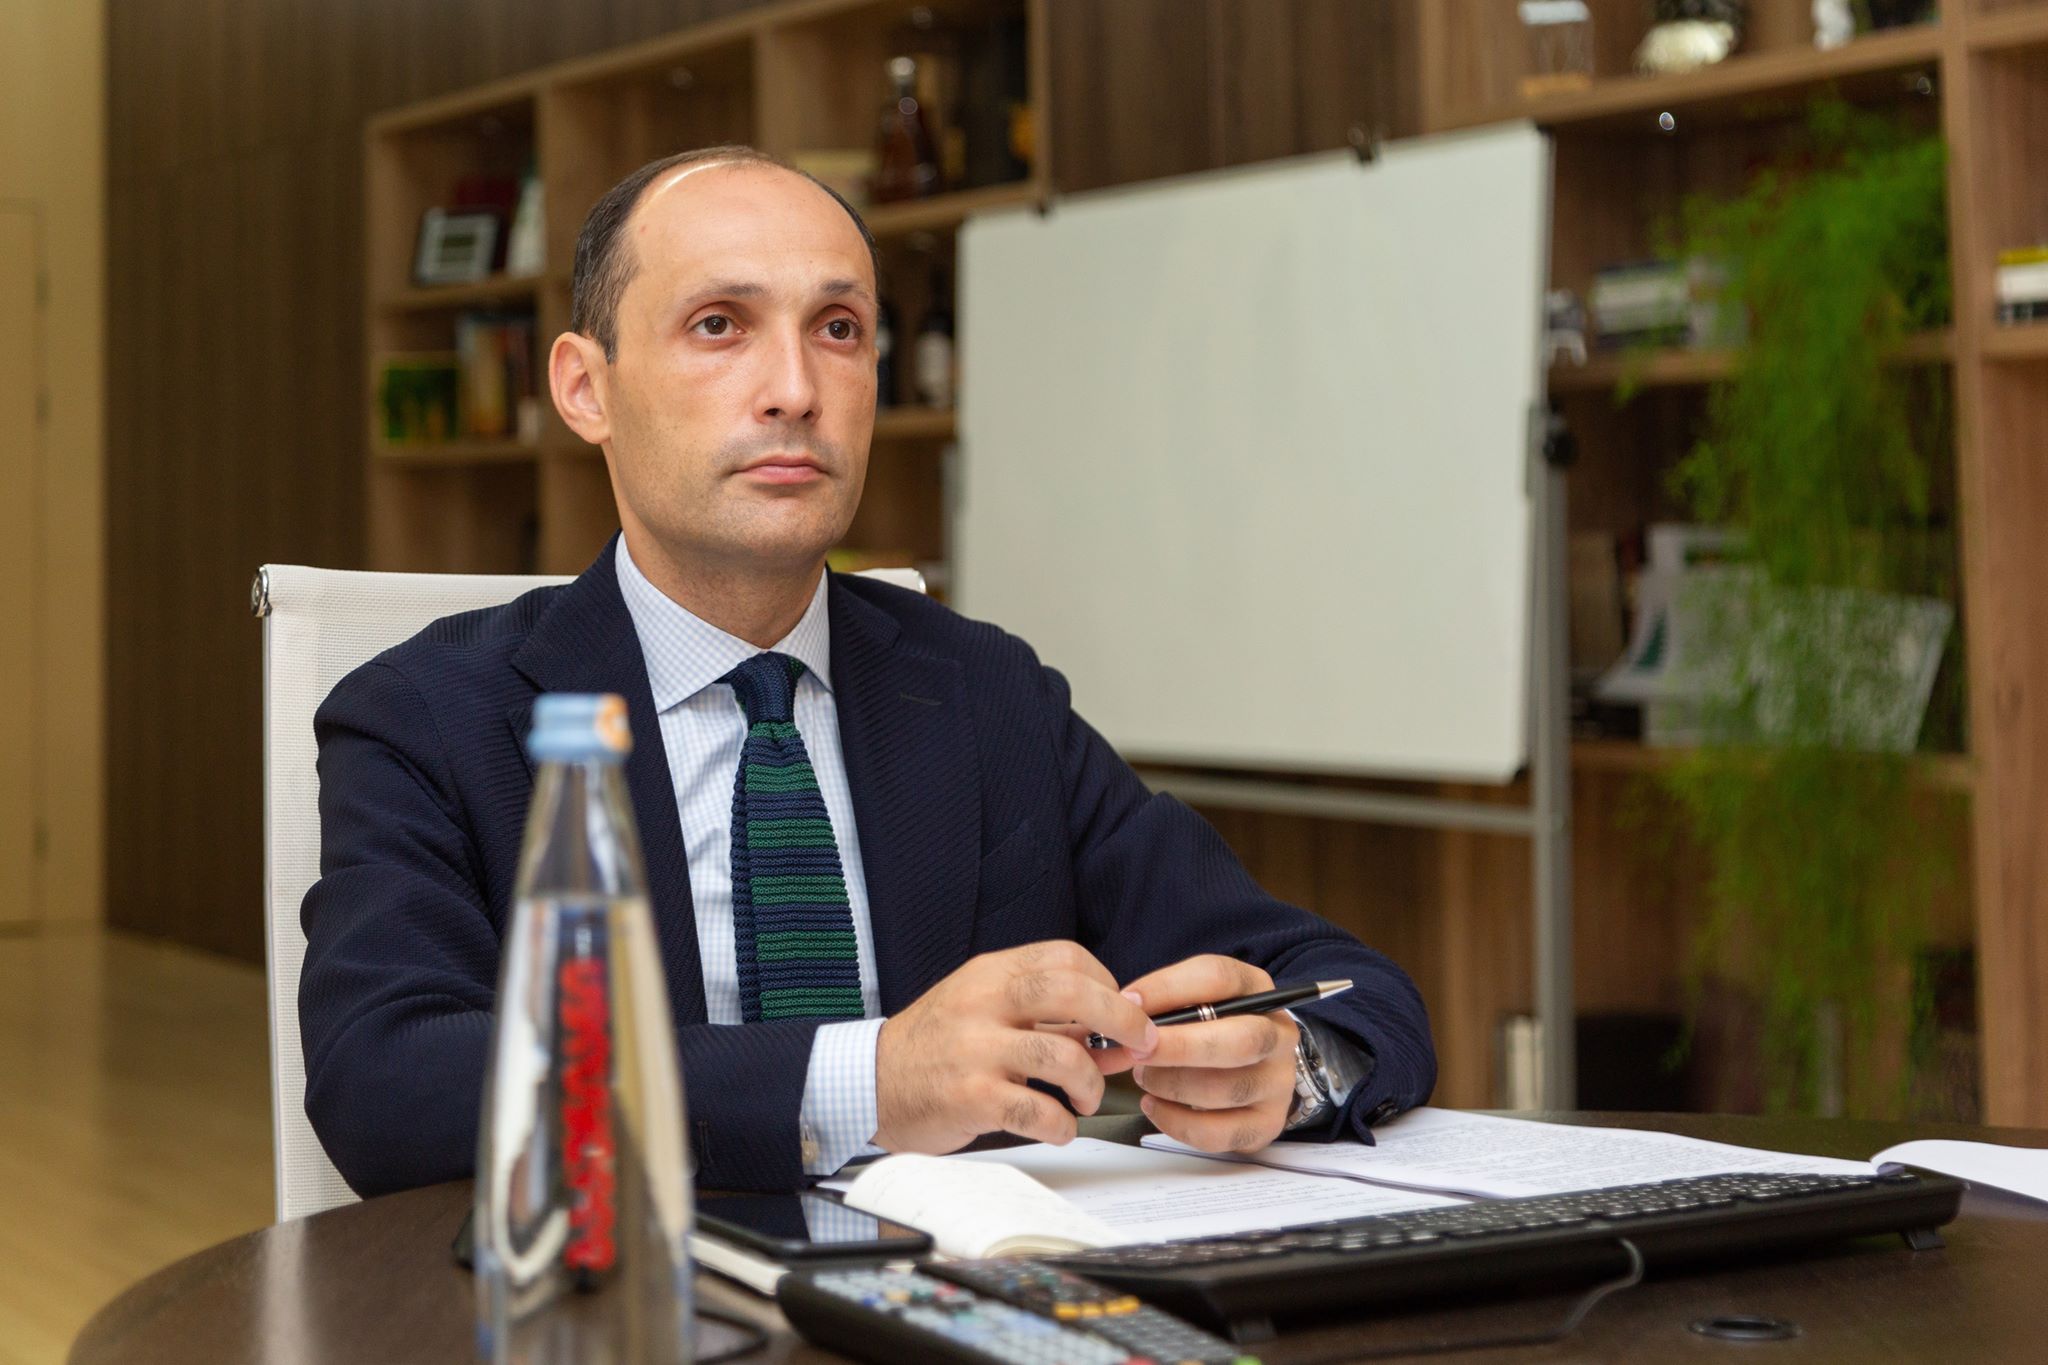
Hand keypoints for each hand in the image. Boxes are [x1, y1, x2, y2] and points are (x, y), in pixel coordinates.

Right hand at [873, 940, 1158, 1154]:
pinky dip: (1062, 1125)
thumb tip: (1117, 1035)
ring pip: (1063, 1057)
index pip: (1065, 958)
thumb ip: (1044, 1018)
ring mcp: (976, 1051)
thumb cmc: (934, 1046)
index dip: (1107, 982)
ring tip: (1086, 1097)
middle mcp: (984, 1004)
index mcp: (990, 975)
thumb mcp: (982, 1009)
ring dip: (1091, 1083)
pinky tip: (1058, 1126)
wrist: (871, 1083)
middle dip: (1121, 1018)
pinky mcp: (971, 1098)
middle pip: (1072, 993)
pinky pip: (1038, 1111)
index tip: (1121, 1009)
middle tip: (1140, 1044)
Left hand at [1123, 956, 1298, 1154]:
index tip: (1128, 1002)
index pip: (1220, 978)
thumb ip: (1163, 1003)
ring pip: (1229, 1089)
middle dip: (1180, 1047)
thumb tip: (1119, 1014)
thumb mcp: (1194, 1000)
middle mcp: (1278, 1034)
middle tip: (1137, 1051)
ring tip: (1143, 1078)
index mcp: (1256, 990)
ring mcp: (1277, 1082)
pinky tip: (1153, 1106)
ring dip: (1174, 1085)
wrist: (1252, 1067)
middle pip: (1241, 1040)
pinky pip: (1221, 1132)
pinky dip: (1177, 1123)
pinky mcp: (1266, 1124)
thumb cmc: (1210, 1027)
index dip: (1168, 988)